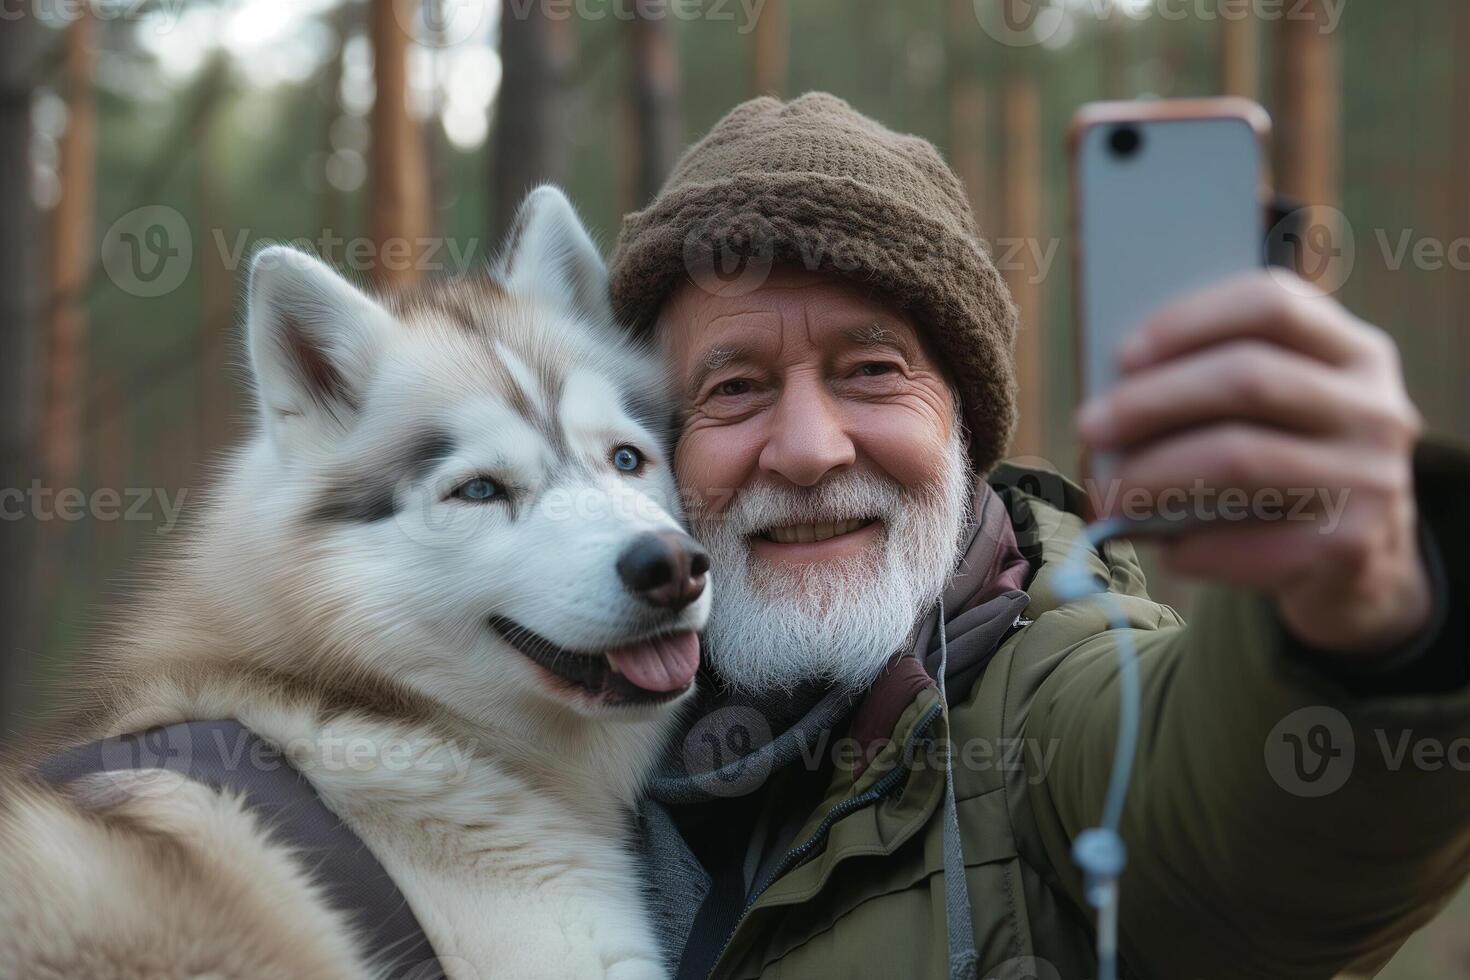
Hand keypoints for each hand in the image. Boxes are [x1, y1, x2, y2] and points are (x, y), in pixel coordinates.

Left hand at [1077, 270, 1429, 656]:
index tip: (1123, 354)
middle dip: (1152, 401)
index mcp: (1354, 351)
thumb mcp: (1276, 414)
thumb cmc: (1288, 469)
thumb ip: (1216, 388)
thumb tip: (1112, 400)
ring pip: (1240, 456)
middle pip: (1249, 378)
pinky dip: (1193, 545)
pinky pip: (1251, 541)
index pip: (1272, 303)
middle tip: (1090, 427)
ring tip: (1107, 492)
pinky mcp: (1353, 544)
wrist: (1364, 563)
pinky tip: (1164, 548)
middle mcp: (1375, 406)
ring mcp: (1372, 476)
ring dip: (1155, 474)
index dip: (1189, 322)